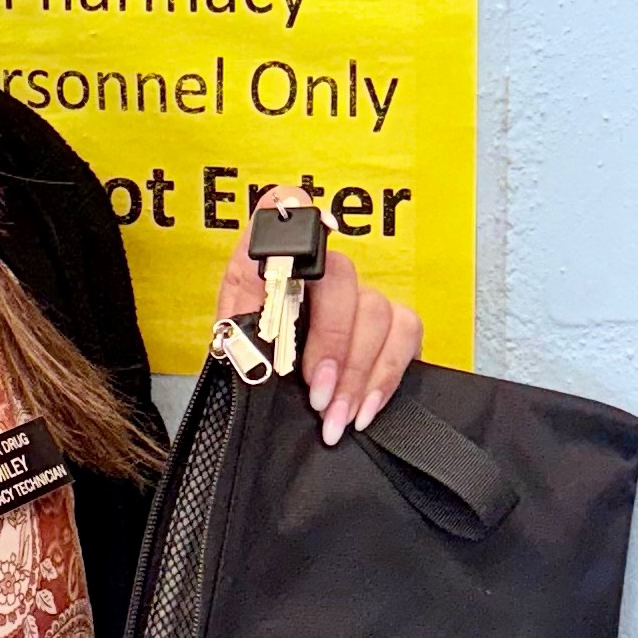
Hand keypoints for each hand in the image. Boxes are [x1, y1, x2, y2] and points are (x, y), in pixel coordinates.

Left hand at [215, 189, 420, 445]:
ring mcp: (359, 298)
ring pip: (376, 309)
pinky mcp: (392, 328)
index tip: (296, 236)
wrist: (267, 426)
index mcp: (268, 272)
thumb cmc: (253, 383)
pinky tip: (366, 409)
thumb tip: (260, 274)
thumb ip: (240, 312)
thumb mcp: (231, 353)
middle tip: (318, 394)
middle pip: (342, 276)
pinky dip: (386, 376)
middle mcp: (319, 276)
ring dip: (357, 371)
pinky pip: (406, 332)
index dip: (290, 213)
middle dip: (333, 343)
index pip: (282, 211)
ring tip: (338, 417)